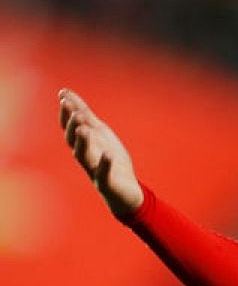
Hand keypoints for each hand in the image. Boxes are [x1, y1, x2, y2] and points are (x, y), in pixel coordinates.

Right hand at [59, 88, 143, 216]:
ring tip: (84, 129)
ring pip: (83, 156)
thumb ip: (86, 116)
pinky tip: (108, 155)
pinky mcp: (106, 183)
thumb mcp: (99, 134)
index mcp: (84, 144)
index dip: (66, 112)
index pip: (70, 126)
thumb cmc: (111, 159)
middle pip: (72, 140)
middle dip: (72, 125)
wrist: (126, 190)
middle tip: (73, 111)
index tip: (63, 95)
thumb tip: (67, 95)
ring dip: (82, 142)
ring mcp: (94, 170)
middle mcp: (85, 156)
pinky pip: (104, 174)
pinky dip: (105, 164)